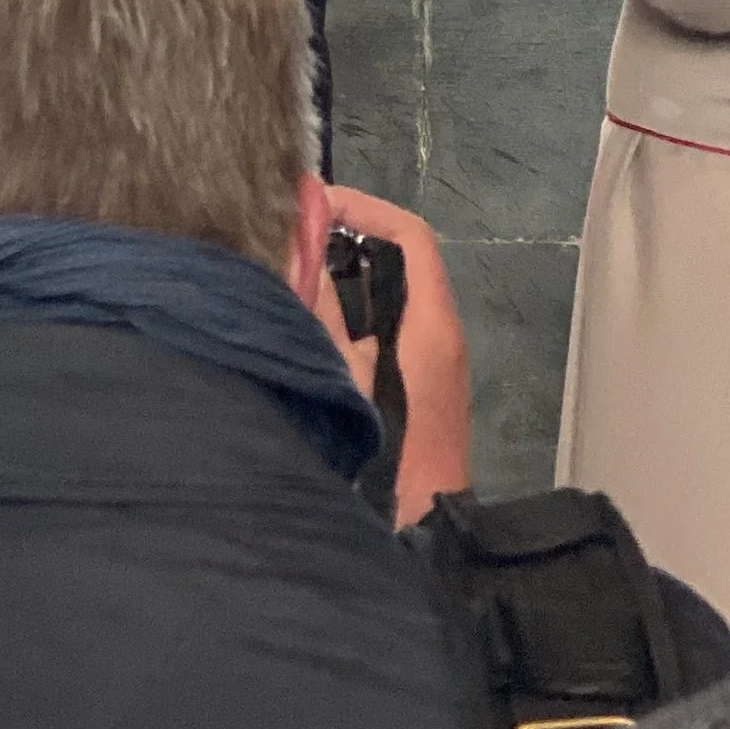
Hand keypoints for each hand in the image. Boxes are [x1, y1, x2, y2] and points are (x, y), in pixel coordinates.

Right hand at [314, 185, 473, 532]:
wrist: (424, 525)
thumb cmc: (388, 449)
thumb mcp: (343, 374)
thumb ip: (323, 311)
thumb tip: (302, 251)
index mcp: (431, 322)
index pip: (410, 235)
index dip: (365, 208)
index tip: (312, 203)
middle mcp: (439, 330)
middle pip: (398, 257)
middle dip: (346, 237)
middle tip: (290, 233)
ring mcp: (431, 356)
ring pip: (389, 290)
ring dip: (344, 273)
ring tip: (290, 267)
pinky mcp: (417, 378)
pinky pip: (384, 320)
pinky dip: (349, 307)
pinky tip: (307, 316)